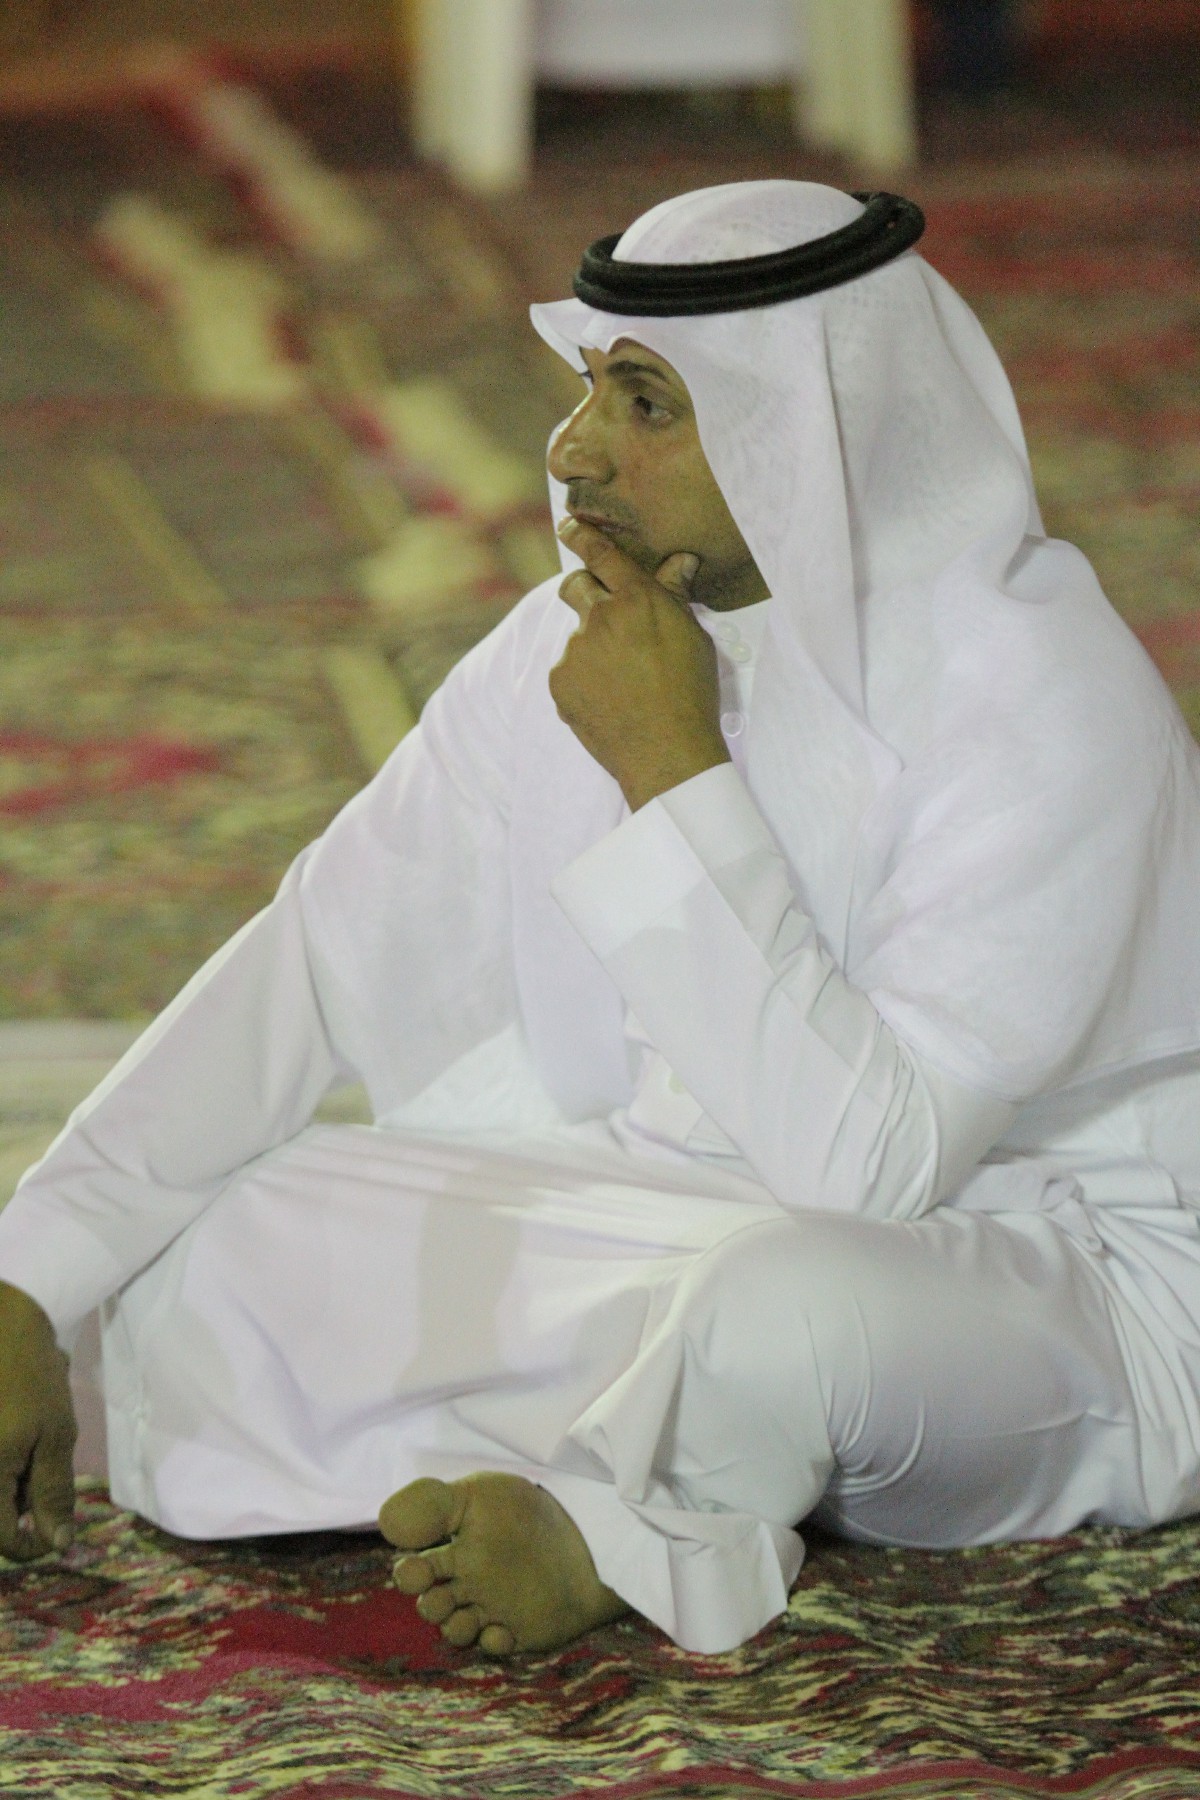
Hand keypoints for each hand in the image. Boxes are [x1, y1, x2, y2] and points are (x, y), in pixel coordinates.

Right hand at [0, 1281, 76, 1560]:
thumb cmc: (30, 1374)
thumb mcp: (55, 1434)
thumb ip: (53, 1492)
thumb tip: (57, 1545)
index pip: (1, 1541)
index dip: (31, 1545)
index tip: (55, 1534)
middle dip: (20, 1500)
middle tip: (41, 1457)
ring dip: (13, 1476)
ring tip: (28, 1433)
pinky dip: (4, 1455)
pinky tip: (13, 1428)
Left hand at [549, 518, 731, 810]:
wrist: (667, 752)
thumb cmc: (691, 694)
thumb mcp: (694, 638)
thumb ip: (675, 597)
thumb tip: (679, 561)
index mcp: (638, 599)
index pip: (601, 554)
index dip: (581, 535)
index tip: (568, 526)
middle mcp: (600, 617)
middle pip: (574, 586)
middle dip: (582, 590)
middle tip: (602, 615)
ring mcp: (575, 650)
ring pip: (578, 637)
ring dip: (594, 649)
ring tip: (624, 684)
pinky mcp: (559, 681)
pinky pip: (568, 670)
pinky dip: (583, 681)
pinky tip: (609, 702)